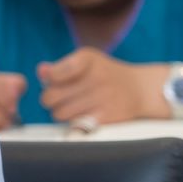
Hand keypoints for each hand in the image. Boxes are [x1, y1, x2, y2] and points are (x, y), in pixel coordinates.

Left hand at [37, 48, 158, 124]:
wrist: (141, 89)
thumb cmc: (106, 74)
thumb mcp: (86, 62)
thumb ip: (60, 67)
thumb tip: (41, 72)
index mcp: (87, 58)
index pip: (52, 74)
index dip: (50, 81)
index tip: (58, 81)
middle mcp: (96, 76)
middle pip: (50, 97)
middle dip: (51, 99)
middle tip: (61, 98)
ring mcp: (103, 96)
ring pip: (59, 113)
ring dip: (61, 112)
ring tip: (72, 107)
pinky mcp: (107, 115)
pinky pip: (75, 123)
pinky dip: (75, 121)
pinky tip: (83, 115)